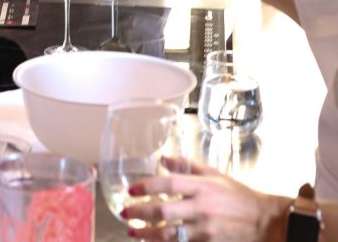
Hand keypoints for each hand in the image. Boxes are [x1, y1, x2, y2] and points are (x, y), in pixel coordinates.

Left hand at [122, 157, 286, 241]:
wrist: (268, 223)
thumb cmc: (240, 197)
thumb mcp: (215, 175)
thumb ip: (188, 166)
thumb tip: (163, 158)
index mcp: (202, 187)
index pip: (167, 184)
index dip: (146, 187)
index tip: (130, 190)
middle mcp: (202, 208)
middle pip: (164, 212)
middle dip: (140, 213)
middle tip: (124, 213)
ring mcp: (206, 231)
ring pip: (170, 235)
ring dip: (148, 234)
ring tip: (132, 232)